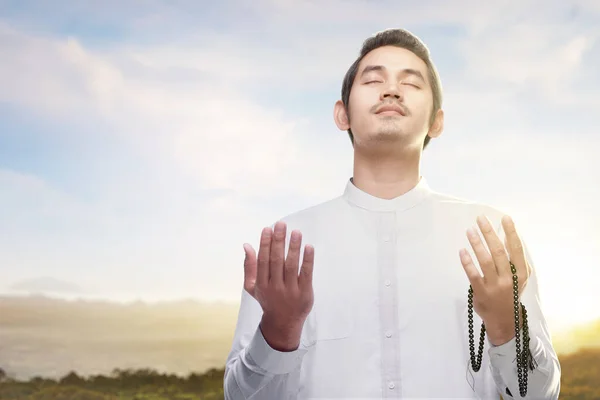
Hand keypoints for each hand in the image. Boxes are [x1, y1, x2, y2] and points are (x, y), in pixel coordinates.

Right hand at [243, 221, 314, 350]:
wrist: (283, 323)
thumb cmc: (267, 299)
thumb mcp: (253, 286)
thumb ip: (249, 266)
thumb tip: (247, 245)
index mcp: (261, 284)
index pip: (263, 260)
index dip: (265, 244)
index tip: (268, 228)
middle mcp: (275, 287)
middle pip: (276, 261)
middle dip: (278, 241)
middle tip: (281, 224)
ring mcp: (290, 291)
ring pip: (291, 266)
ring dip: (293, 247)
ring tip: (296, 232)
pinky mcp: (305, 293)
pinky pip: (306, 274)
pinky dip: (307, 260)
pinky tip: (308, 247)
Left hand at [459, 215, 531, 345]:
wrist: (505, 322)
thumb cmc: (510, 294)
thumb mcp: (519, 278)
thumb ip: (514, 260)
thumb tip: (506, 237)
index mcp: (521, 273)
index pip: (517, 249)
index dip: (511, 233)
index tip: (505, 218)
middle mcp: (509, 279)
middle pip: (499, 252)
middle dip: (490, 233)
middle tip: (480, 219)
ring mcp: (495, 286)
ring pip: (486, 261)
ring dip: (477, 244)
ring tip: (470, 231)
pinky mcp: (481, 292)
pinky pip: (473, 274)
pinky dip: (467, 262)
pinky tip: (462, 251)